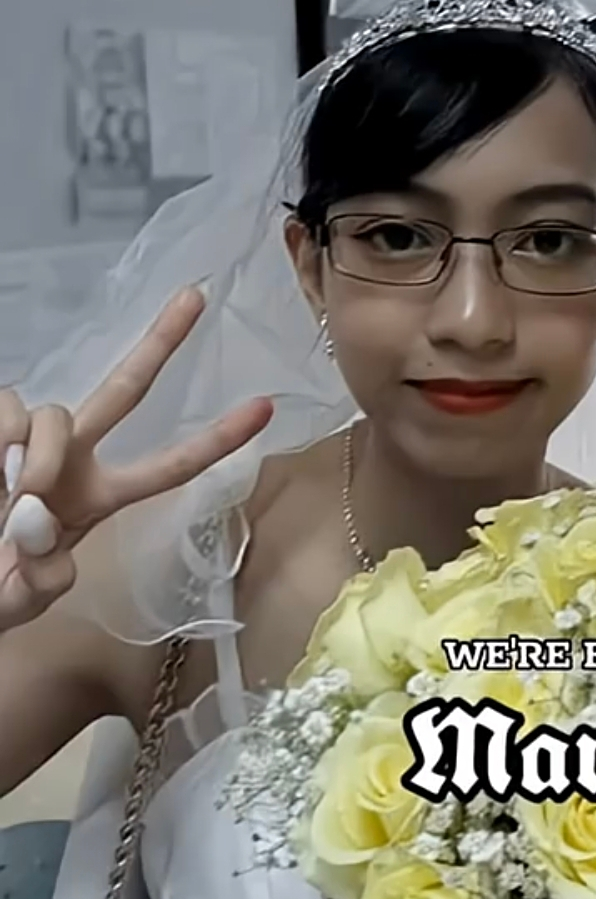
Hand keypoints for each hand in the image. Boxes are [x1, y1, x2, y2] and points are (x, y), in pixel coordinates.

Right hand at [0, 286, 272, 630]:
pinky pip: (6, 407)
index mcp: (98, 499)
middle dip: (162, 342)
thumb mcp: (19, 602)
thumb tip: (43, 537)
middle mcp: (73, 461)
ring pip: (54, 411)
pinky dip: (2, 436)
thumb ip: (37, 584)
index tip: (266, 407)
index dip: (216, 440)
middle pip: (126, 390)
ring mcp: (30, 443)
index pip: (168, 468)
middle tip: (197, 296)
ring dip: (42, 452)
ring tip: (19, 493)